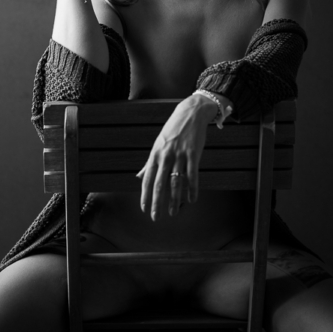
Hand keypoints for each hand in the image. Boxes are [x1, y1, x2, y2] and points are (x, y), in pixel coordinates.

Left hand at [137, 95, 216, 220]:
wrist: (190, 113)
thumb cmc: (173, 131)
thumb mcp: (158, 145)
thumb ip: (149, 163)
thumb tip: (139, 176)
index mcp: (155, 155)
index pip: (147, 179)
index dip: (145, 195)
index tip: (144, 209)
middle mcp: (165, 156)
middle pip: (159, 183)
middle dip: (157, 202)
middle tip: (155, 217)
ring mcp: (180, 155)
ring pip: (176, 182)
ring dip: (174, 199)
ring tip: (173, 213)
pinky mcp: (193, 154)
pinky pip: (192, 175)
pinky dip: (192, 189)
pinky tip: (191, 200)